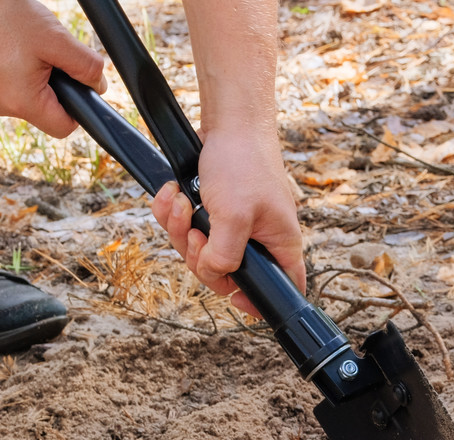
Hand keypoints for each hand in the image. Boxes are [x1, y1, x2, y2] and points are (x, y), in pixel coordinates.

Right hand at [0, 0, 106, 137]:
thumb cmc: (0, 14)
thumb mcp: (55, 39)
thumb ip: (85, 66)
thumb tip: (99, 86)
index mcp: (20, 103)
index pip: (64, 127)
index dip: (79, 108)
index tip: (79, 81)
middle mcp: (1, 107)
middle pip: (47, 110)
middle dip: (58, 84)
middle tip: (50, 52)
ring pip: (30, 95)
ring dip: (39, 73)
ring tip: (29, 43)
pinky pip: (12, 83)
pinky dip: (21, 67)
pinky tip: (14, 43)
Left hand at [151, 128, 304, 317]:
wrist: (229, 123)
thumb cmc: (244, 163)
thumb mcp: (234, 216)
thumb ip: (224, 256)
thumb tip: (214, 274)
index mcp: (279, 247)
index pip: (279, 291)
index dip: (255, 301)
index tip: (231, 296)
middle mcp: (259, 241)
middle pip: (223, 274)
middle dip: (198, 254)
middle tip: (195, 231)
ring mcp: (235, 228)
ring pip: (199, 251)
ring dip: (180, 228)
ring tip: (181, 203)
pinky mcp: (213, 213)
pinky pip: (186, 228)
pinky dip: (174, 213)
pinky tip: (174, 194)